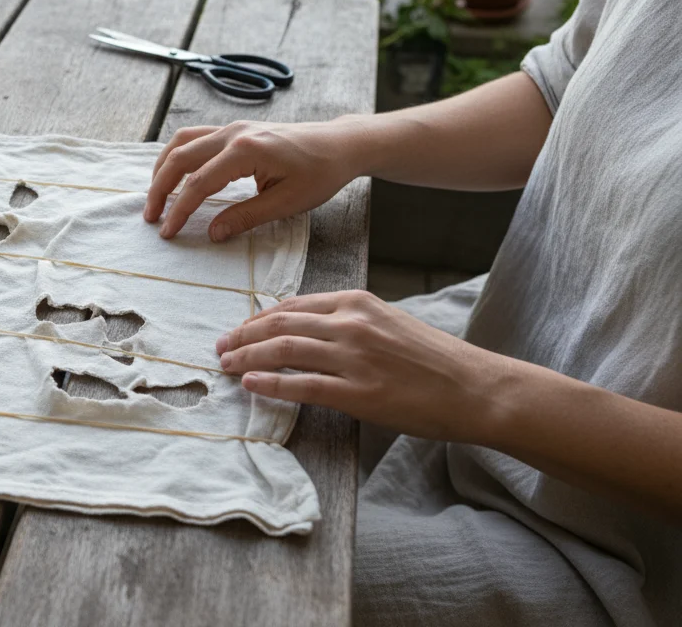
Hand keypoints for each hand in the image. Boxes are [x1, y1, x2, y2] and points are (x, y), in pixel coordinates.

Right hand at [145, 119, 366, 240]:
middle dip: (160, 188)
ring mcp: (233, 127)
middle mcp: (234, 133)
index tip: (168, 231)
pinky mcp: (236, 129)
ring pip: (183, 141)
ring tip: (156, 195)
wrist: (339, 144)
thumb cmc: (320, 173)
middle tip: (151, 216)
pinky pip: (195, 137)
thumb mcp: (287, 203)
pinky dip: (178, 156)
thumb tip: (213, 233)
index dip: (180, 209)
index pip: (200, 183)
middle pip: (180, 157)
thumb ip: (246, 217)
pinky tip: (176, 174)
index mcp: (247, 150)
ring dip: (164, 167)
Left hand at [216, 290, 518, 444]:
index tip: (238, 329)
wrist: (476, 388)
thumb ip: (347, 321)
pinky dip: (270, 383)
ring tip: (226, 365)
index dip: (257, 318)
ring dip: (246, 357)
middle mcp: (351, 324)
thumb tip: (304, 329)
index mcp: (357, 302)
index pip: (292, 305)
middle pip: (279, 324)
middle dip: (242, 335)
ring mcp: (354, 358)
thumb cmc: (434, 359)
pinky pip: (302, 385)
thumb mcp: (388, 323)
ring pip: (283, 350)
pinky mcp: (359, 393)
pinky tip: (250, 384)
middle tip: (220, 347)